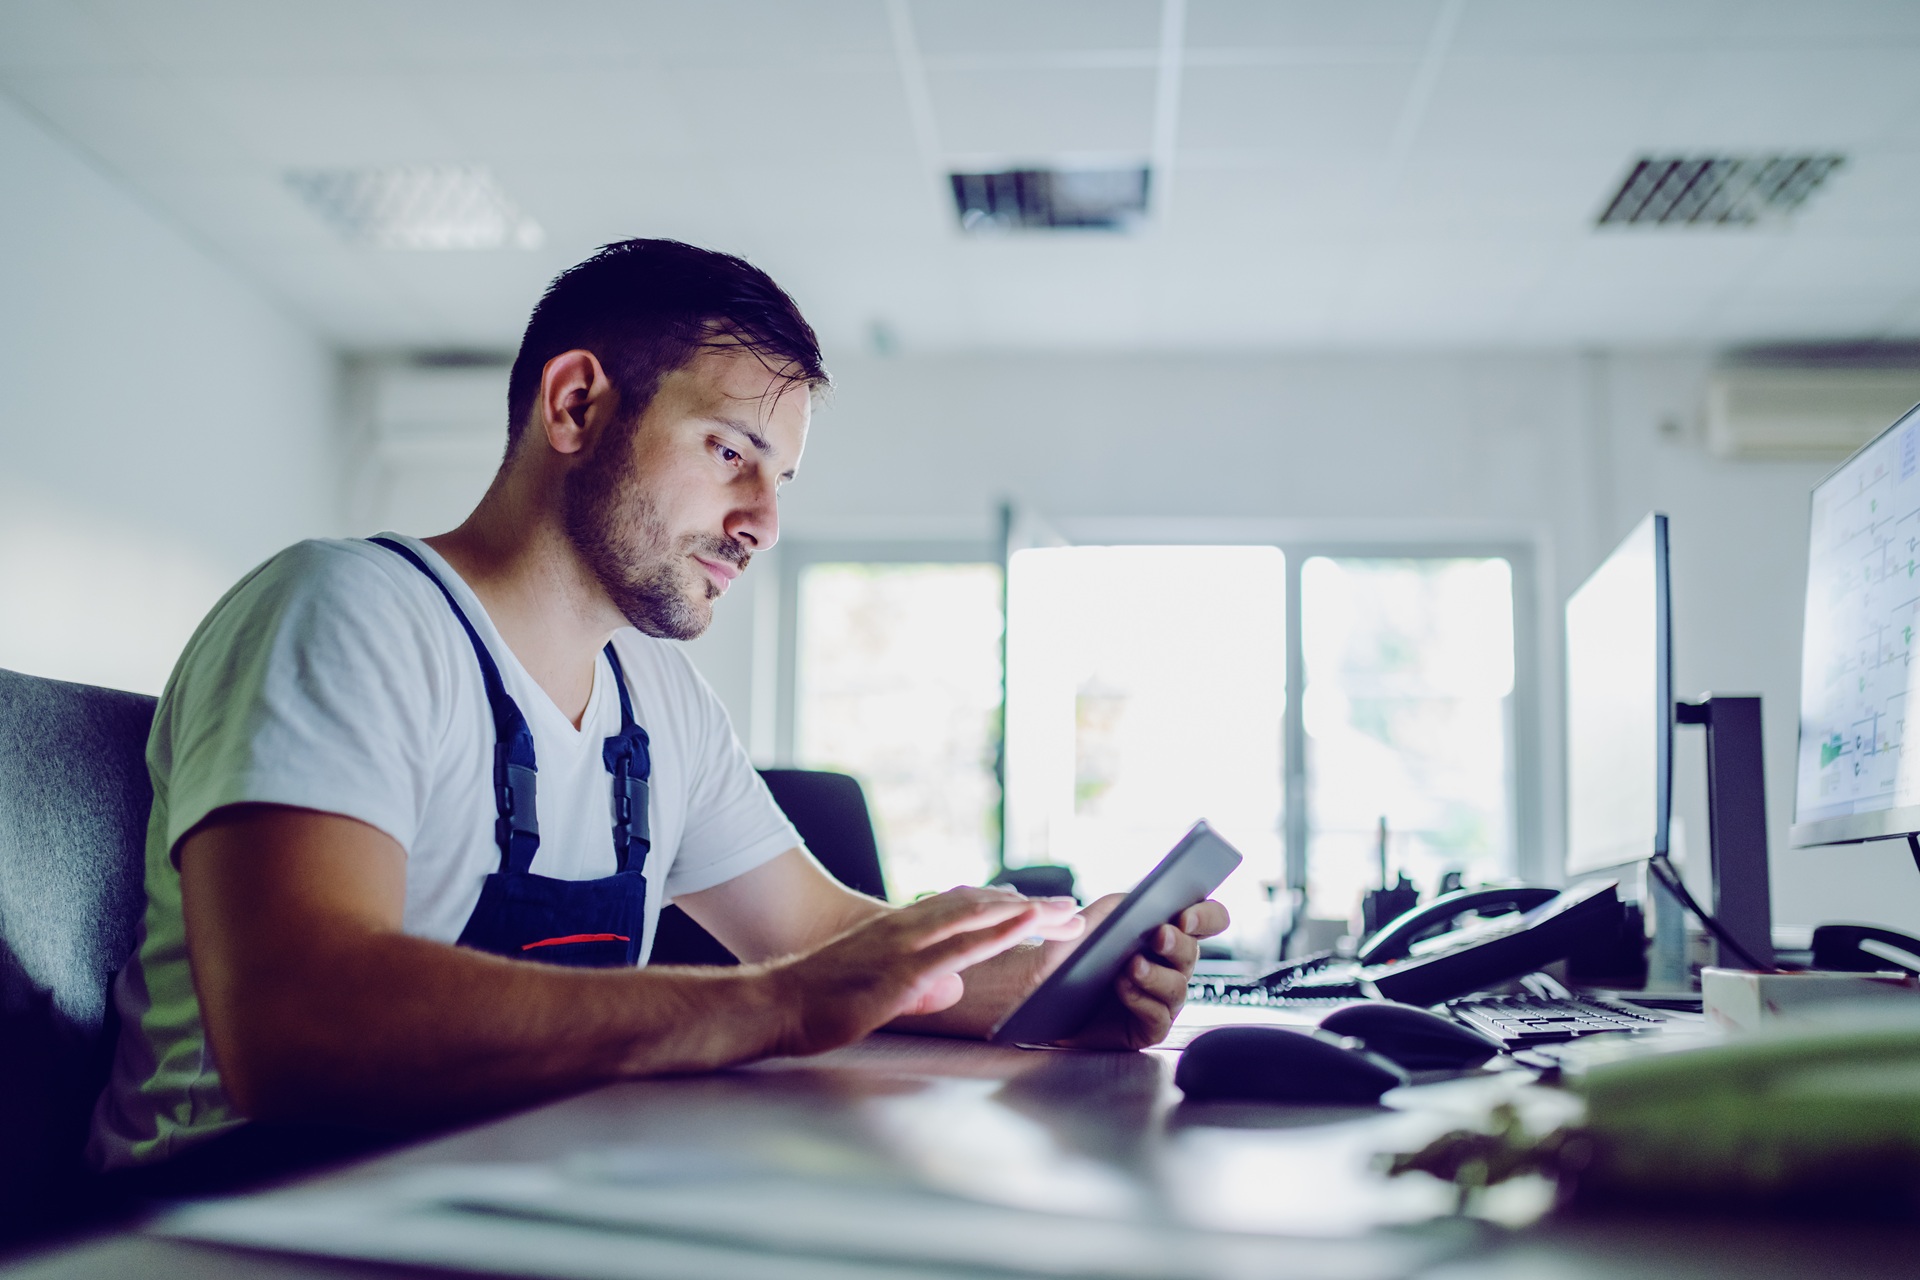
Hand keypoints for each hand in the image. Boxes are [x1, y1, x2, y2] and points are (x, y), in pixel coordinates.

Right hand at [771, 887, 1082, 1056]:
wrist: (775, 1004)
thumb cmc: (816, 1003)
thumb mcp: (878, 993)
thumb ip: (917, 987)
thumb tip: (951, 989)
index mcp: (900, 930)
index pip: (962, 909)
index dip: (1003, 905)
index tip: (1037, 906)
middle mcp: (906, 927)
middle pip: (980, 906)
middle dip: (1028, 906)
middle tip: (1070, 909)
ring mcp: (906, 944)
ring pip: (978, 916)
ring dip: (1026, 911)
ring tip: (1066, 910)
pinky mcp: (903, 969)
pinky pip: (961, 945)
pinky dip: (999, 929)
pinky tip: (1027, 921)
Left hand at [1046, 896, 1230, 1049]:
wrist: (1041, 995)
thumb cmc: (1067, 955)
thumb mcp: (1085, 923)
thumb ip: (1110, 907)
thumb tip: (1131, 902)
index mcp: (1163, 931)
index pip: (1207, 919)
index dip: (1206, 915)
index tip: (1186, 915)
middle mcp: (1168, 964)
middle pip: (1193, 952)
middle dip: (1178, 943)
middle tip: (1159, 936)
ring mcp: (1161, 997)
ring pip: (1178, 987)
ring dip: (1157, 974)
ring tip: (1132, 966)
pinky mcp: (1147, 1026)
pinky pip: (1158, 1016)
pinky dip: (1142, 1000)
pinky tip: (1122, 988)